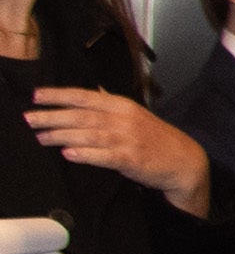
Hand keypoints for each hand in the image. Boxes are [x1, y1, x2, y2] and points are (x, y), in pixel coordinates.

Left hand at [29, 89, 208, 211]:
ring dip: (61, 136)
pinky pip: (103, 156)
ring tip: (42, 138)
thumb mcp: (135, 115)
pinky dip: (84, 155)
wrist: (185, 161)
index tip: (36, 96)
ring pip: (87, 135)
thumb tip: (92, 92)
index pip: (84, 96)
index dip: (58, 95)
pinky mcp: (131, 159)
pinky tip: (68, 154)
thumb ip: (111, 104)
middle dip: (52, 117)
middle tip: (30, 119)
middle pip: (80, 115)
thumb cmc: (157, 139)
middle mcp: (123, 119)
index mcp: (122, 105)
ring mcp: (128, 140)